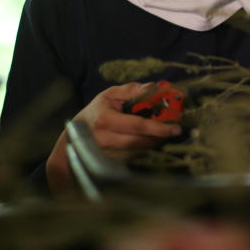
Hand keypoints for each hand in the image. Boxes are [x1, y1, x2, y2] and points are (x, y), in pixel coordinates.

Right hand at [45, 82, 182, 194]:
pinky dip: (144, 151)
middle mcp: (106, 139)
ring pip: (139, 152)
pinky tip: (148, 142)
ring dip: (154, 144)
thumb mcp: (110, 95)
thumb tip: (154, 87)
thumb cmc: (95, 112)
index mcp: (105, 120)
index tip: (175, 128)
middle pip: (141, 142)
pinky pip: (134, 159)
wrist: (73, 138)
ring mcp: (108, 154)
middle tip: (173, 131)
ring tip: (161, 135)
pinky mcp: (111, 163)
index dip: (158, 127)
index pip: (138, 126)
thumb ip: (132, 90)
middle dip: (160, 137)